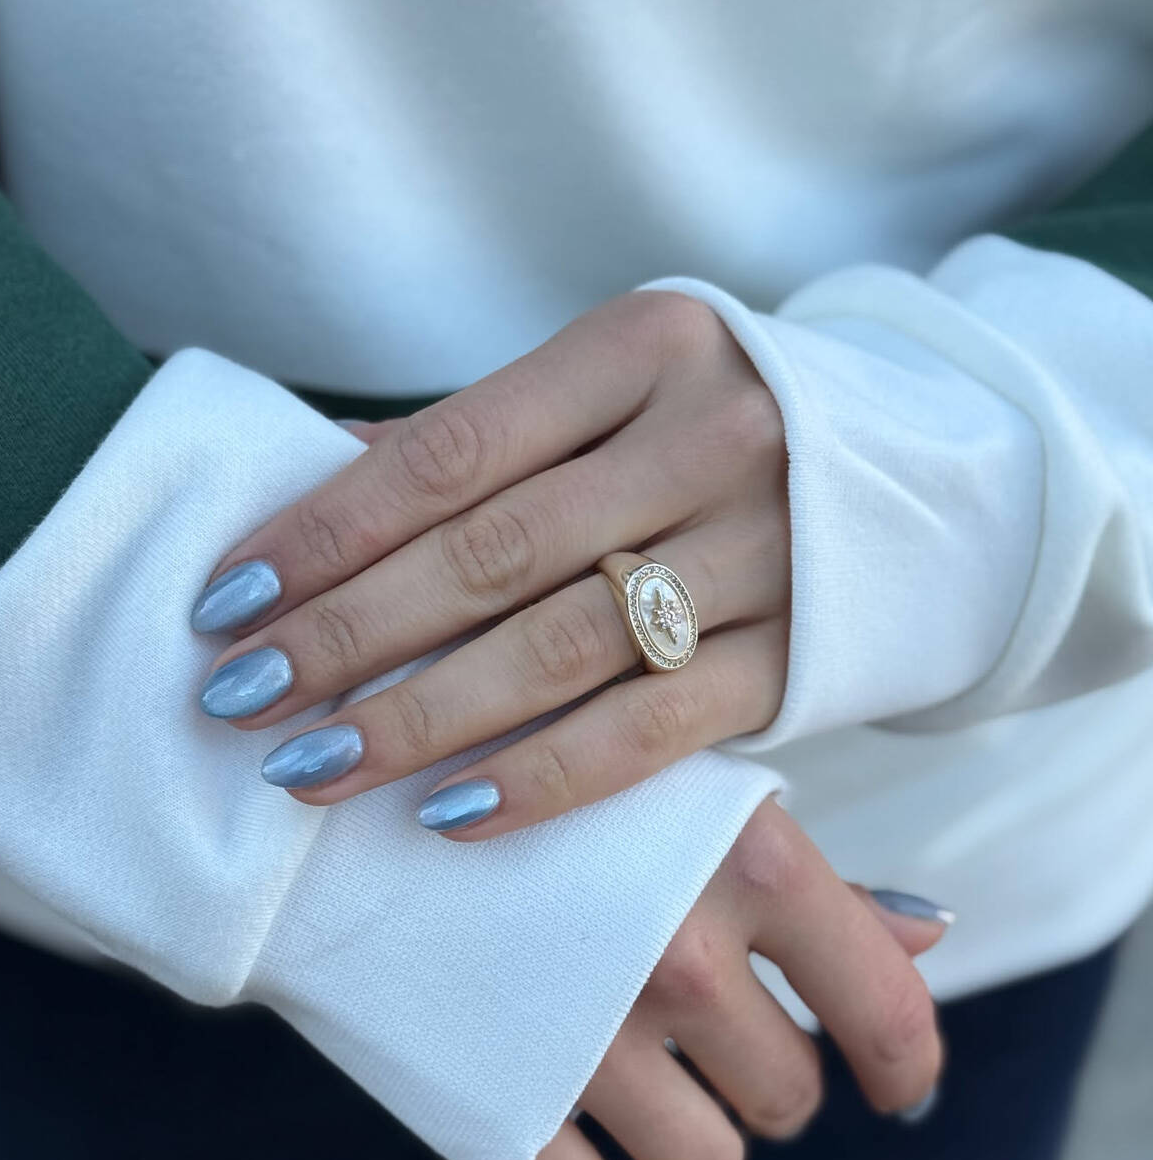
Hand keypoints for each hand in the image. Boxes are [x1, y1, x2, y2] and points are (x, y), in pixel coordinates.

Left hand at [191, 290, 789, 834]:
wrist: (934, 487)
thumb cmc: (724, 431)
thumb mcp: (620, 388)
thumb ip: (485, 434)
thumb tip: (315, 475)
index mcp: (644, 346)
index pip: (449, 449)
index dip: (326, 530)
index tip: (226, 601)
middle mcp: (709, 438)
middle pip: (491, 555)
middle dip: (346, 635)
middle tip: (239, 697)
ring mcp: (764, 552)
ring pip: (559, 649)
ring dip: (419, 719)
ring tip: (312, 768)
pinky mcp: (794, 660)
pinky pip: (649, 734)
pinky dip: (542, 779)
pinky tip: (445, 813)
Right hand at [515, 795, 947, 1159]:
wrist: (325, 800)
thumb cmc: (523, 773)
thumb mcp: (678, 790)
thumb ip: (807, 875)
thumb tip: (931, 936)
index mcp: (751, 860)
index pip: (887, 1014)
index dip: (907, 1067)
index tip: (898, 1086)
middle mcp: (686, 956)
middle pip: (790, 1095)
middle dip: (762, 1073)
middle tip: (701, 1023)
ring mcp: (593, 1040)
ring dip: (697, 1138)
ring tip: (649, 1077)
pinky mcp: (506, 1112)